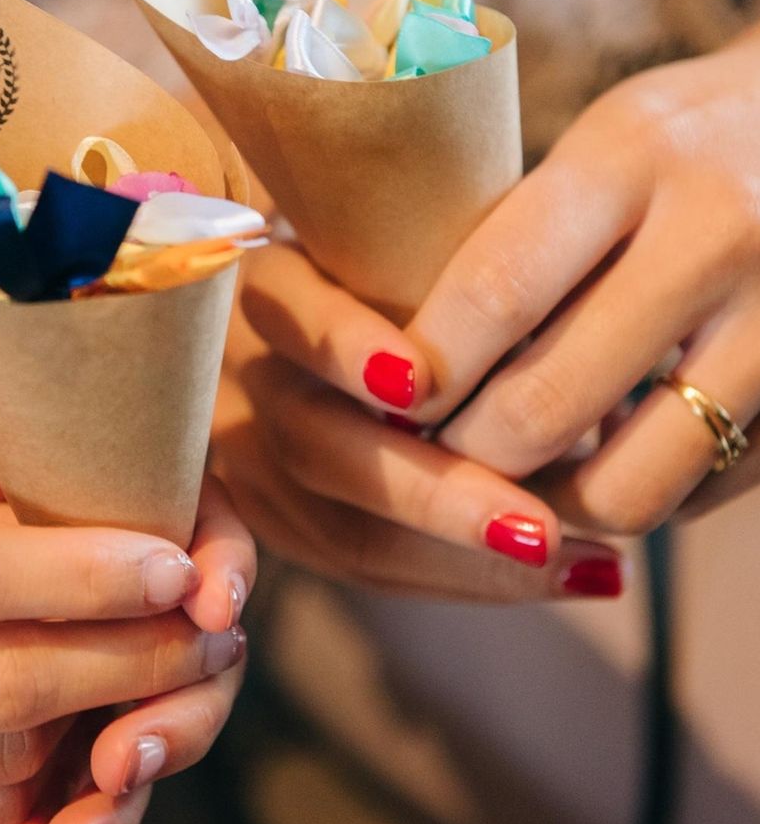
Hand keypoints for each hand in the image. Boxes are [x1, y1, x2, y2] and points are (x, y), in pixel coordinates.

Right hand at [221, 254, 622, 598]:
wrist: (334, 306)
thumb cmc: (404, 265)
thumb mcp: (412, 247)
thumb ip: (448, 274)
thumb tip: (553, 325)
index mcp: (266, 280)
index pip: (285, 309)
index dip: (341, 346)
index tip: (419, 382)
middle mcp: (243, 371)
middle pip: (313, 445)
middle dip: (432, 495)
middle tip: (540, 529)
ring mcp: (247, 452)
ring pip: (338, 530)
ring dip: (463, 560)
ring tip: (581, 567)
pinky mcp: (272, 511)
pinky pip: (354, 563)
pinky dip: (455, 577)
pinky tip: (549, 576)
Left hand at [404, 34, 759, 531]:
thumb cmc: (685, 143)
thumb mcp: (600, 145)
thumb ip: (520, 236)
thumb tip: (408, 361)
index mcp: (629, 157)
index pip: (494, 291)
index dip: (422, 368)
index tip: (383, 398)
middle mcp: (714, 236)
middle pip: (544, 404)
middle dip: (461, 454)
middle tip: (425, 453)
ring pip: (628, 484)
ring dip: (543, 505)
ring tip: (502, 481)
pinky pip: (698, 491)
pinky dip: (627, 500)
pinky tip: (590, 468)